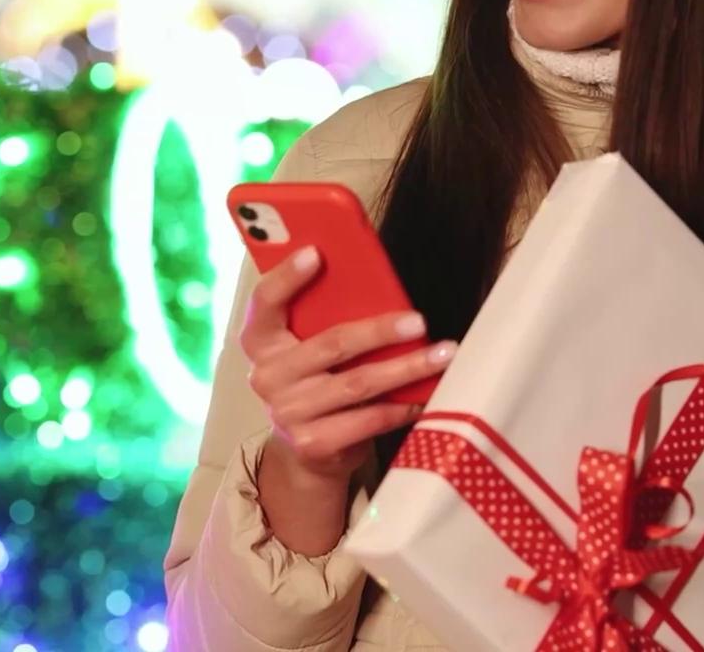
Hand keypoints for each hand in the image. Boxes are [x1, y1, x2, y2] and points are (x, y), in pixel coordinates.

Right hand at [239, 245, 455, 481]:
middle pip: (332, 343)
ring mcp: (289, 412)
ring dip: (406, 367)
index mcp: (260, 340)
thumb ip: (325, 316)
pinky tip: (426, 393)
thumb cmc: (316, 378)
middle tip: (419, 321)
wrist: (307, 450)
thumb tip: (377, 280)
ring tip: (442, 354)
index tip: (316, 253)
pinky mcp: (314, 443)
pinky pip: (369, 418)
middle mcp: (267, 375)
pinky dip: (402, 405)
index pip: (265, 301)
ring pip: (358, 383)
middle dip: (381, 331)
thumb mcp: (308, 344)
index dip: (287, 276)